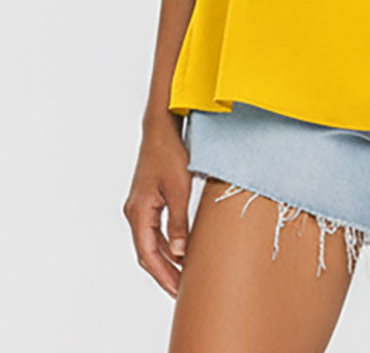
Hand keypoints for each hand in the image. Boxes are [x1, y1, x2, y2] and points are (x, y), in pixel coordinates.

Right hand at [122, 115, 191, 297]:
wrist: (161, 128)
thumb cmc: (169, 154)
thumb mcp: (179, 189)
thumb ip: (179, 222)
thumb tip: (180, 254)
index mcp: (138, 212)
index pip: (148, 255)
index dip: (163, 276)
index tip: (177, 292)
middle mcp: (134, 212)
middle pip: (147, 253)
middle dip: (164, 273)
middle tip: (182, 291)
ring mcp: (139, 207)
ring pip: (150, 243)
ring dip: (166, 260)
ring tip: (184, 276)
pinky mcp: (148, 200)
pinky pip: (154, 230)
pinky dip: (167, 244)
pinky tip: (180, 251)